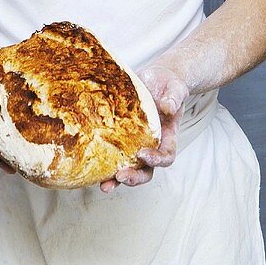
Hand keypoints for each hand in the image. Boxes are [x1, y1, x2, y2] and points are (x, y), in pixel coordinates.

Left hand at [100, 64, 187, 192]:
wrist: (156, 78)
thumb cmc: (168, 85)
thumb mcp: (175, 88)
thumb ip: (174, 98)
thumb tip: (168, 109)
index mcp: (167, 136)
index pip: (166, 156)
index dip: (156, 160)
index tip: (143, 155)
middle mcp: (151, 144)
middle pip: (146, 170)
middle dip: (135, 176)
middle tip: (121, 176)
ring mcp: (135, 142)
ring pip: (128, 167)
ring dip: (116, 179)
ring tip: (104, 186)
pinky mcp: (119, 135)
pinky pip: (112, 152)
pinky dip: (102, 162)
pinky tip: (90, 166)